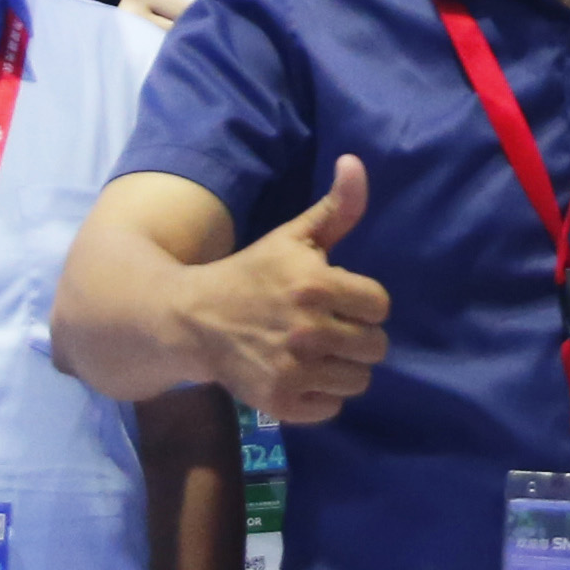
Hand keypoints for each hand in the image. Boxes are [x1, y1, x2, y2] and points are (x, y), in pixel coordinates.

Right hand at [198, 159, 390, 423]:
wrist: (191, 320)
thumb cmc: (250, 275)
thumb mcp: (292, 237)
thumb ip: (336, 207)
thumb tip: (355, 162)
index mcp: (315, 285)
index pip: (379, 306)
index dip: (362, 303)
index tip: (338, 300)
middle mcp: (308, 330)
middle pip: (375, 346)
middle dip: (356, 337)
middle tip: (327, 329)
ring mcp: (293, 370)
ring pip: (359, 380)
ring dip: (342, 368)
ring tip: (315, 353)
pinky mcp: (281, 402)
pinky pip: (332, 407)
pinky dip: (321, 396)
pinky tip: (299, 375)